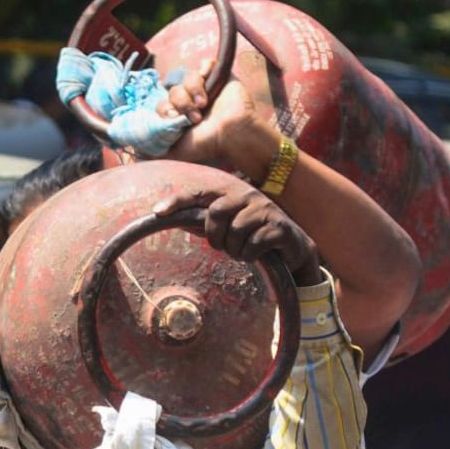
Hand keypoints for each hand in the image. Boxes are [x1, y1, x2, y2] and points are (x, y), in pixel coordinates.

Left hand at [153, 186, 322, 285]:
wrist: (291, 247)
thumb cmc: (251, 235)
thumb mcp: (225, 227)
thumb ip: (201, 221)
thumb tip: (168, 217)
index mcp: (230, 194)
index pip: (198, 194)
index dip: (178, 201)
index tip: (158, 213)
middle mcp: (247, 196)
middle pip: (216, 212)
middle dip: (215, 236)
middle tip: (222, 246)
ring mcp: (265, 209)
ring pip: (235, 230)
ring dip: (234, 249)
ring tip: (241, 251)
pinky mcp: (279, 226)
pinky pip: (253, 244)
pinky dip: (249, 255)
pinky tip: (255, 254)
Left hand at [155, 58, 274, 181]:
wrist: (231, 134)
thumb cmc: (206, 144)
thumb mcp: (175, 152)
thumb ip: (154, 150)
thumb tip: (133, 151)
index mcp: (178, 114)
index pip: (162, 103)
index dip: (165, 108)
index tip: (174, 118)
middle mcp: (189, 99)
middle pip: (173, 90)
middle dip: (180, 102)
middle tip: (195, 116)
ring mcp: (204, 86)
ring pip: (187, 77)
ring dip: (192, 91)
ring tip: (204, 105)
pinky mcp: (219, 76)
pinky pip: (205, 63)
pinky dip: (205, 70)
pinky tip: (209, 84)